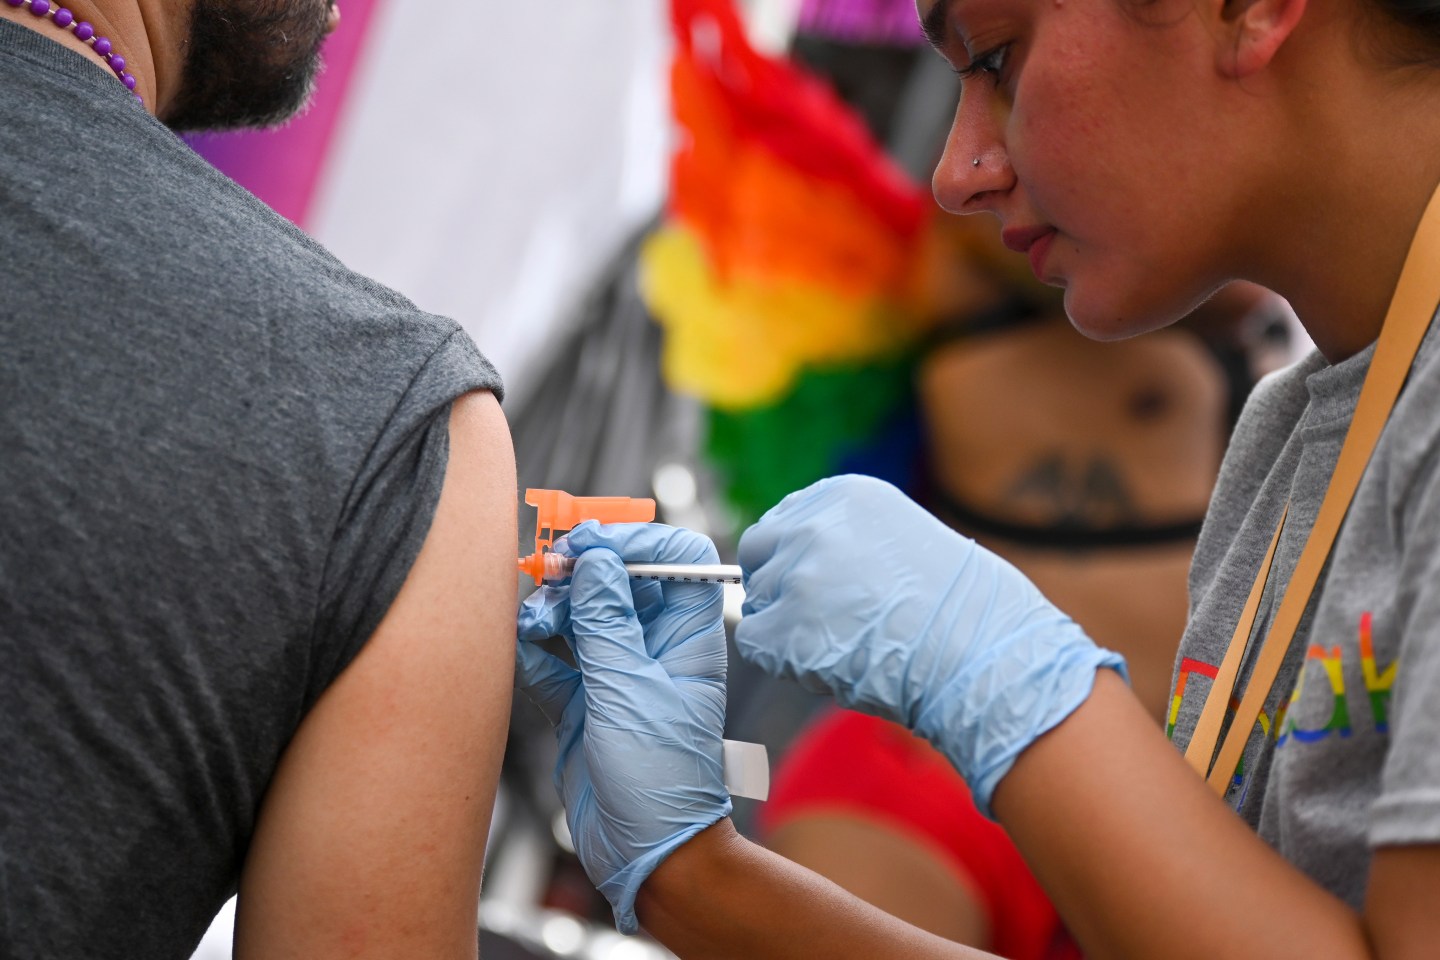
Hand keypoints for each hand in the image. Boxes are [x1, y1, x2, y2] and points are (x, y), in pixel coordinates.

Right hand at [516, 521, 731, 933]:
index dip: (638, 540)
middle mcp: (652, 649)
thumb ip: (606, 623)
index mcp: (686, 637)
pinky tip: (520, 648)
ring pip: (579, 616)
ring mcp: (615, 675)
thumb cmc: (663, 781)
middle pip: (618, 581)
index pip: (676, 560)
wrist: (648, 855)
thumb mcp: (630, 691)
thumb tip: (595, 562)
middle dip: (580, 572)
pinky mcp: (580, 704)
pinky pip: (551, 660)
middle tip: (550, 573)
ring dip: (551, 609)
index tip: (594, 543)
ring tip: (533, 620)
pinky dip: (532, 650)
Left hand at [737, 474, 1125, 812]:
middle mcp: (813, 524)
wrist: (985, 655)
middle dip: (779, 586)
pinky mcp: (787, 628)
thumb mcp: (904, 538)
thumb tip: (807, 563)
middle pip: (759, 552)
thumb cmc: (966, 609)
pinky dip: (784, 663)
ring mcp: (797, 575)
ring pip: (760, 604)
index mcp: (845, 494)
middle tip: (819, 621)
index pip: (785, 519)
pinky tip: (831, 667)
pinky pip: (756, 645)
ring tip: (848, 645)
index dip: (795, 558)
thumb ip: (849, 540)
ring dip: (789, 630)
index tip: (820, 585)